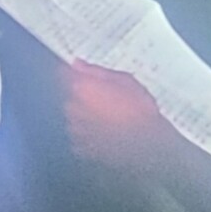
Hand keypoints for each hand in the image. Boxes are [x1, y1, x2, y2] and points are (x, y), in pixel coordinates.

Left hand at [60, 59, 184, 174]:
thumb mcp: (124, 80)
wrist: (147, 143)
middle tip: (106, 98)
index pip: (63, 74)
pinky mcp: (83, 147)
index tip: (78, 72)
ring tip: (109, 117)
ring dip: (85, 115)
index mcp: (83, 88)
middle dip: (83, 96)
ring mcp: (77, 129)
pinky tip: (105, 131)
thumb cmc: (140, 112)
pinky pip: (79, 136)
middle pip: (70, 97)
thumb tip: (79, 64)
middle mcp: (74, 108)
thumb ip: (96, 71)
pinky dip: (88, 133)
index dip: (70, 72)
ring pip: (74, 117)